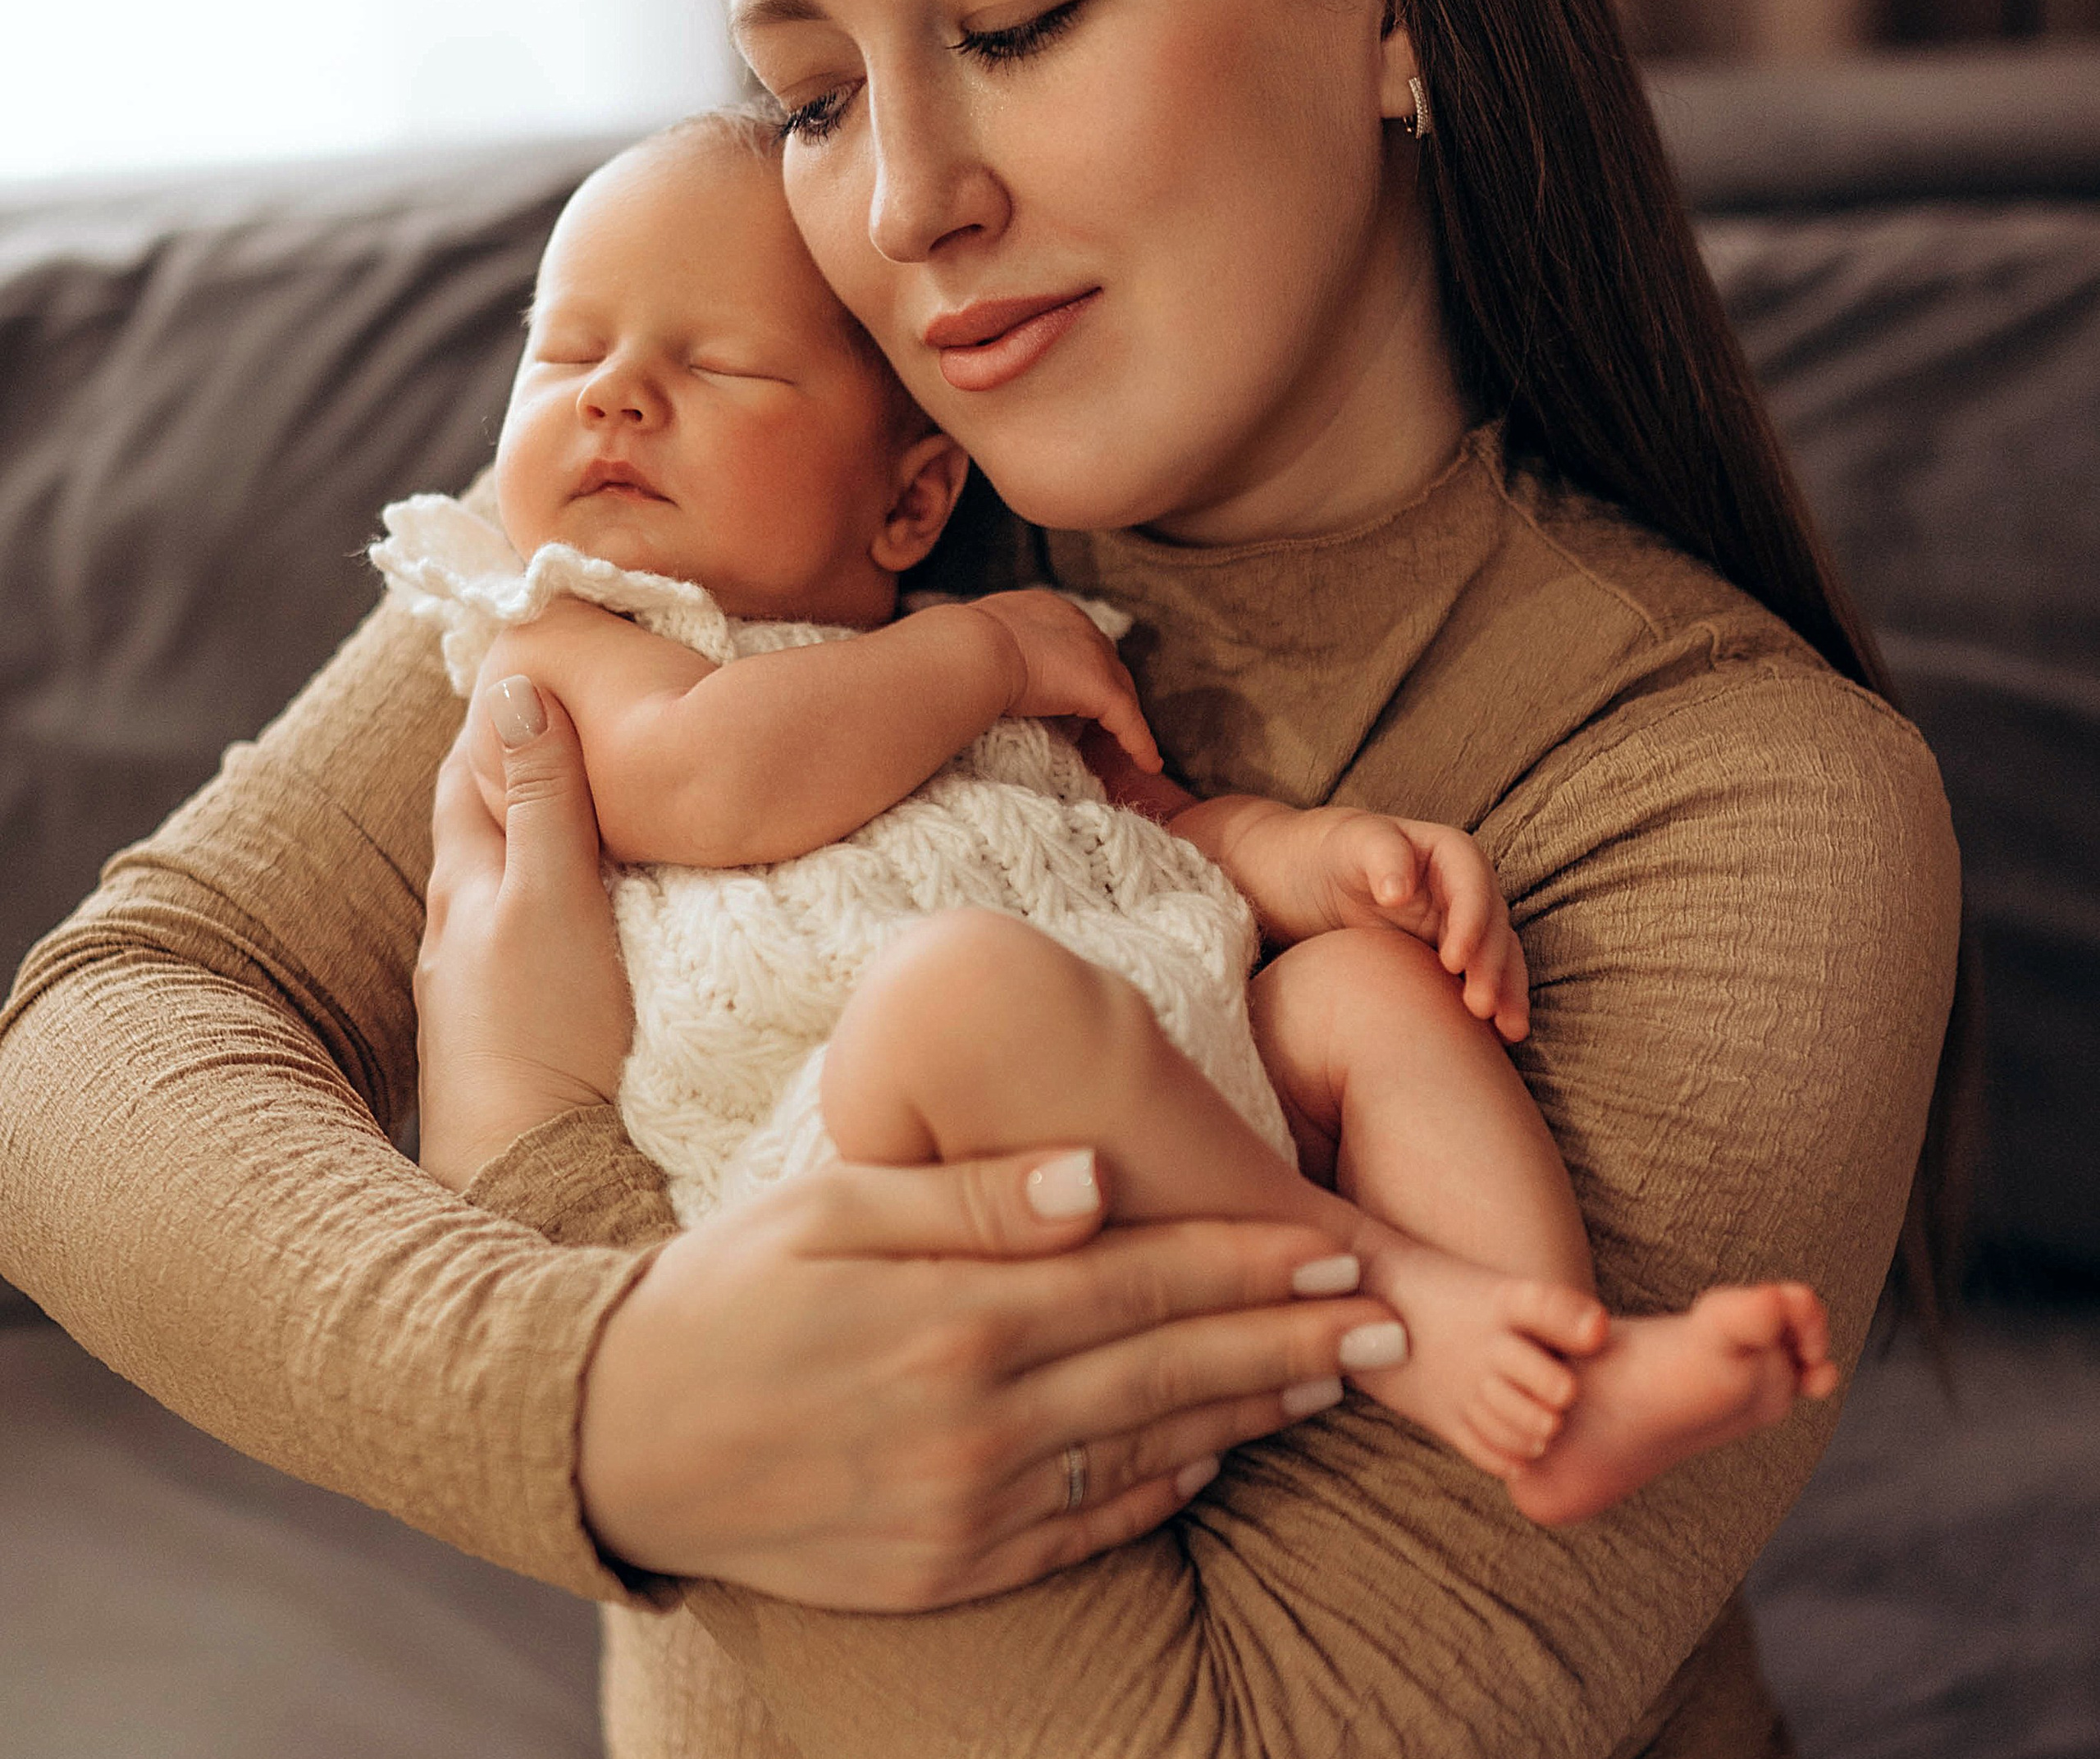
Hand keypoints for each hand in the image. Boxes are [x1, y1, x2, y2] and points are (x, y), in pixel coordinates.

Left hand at [416, 673, 632, 1189]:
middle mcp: (459, 928)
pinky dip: (552, 896)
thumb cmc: (545, 1030)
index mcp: (463, 883)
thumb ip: (544, 798)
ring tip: (593, 802)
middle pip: (481, 823)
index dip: (499, 716)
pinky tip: (586, 911)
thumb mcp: (551, 896)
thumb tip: (514, 687)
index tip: (539, 667)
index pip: (469, 771)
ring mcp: (480, 984)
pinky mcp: (513, 1028)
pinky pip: (528, 934)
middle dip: (516, 767)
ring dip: (538, 835)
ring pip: (506, 882)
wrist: (537, 1171)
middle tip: (573, 717)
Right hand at [422, 674, 1403, 1608]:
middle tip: (1384, 1317)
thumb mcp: (830, 1210)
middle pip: (1170, 1368)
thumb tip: (1093, 1175)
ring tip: (1333, 1381)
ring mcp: (964, 1509)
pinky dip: (1166, 1490)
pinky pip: (1086, 1529)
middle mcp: (976, 1422)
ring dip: (1250, 1411)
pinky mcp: (945, 1570)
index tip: (1336, 1244)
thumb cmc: (725, 1293)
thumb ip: (968, 1198)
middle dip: (1289, 1337)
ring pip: (1147, 1451)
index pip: (1142, 1281)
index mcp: (955, 1317)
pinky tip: (1219, 1455)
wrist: (618, 1438)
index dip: (1249, 1261)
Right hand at [969, 589, 1162, 771]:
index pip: (1075, 644)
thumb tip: (970, 664)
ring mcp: (1093, 655)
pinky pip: (1129, 723)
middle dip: (1109, 694)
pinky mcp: (1101, 688)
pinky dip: (1140, 744)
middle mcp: (1078, 625)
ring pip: (1121, 693)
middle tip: (1106, 727)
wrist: (968, 649)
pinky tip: (1148, 765)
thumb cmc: (957, 649)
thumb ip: (987, 651)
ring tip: (1128, 747)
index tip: (1071, 695)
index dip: (1078, 672)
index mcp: (1046, 611)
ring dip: (1125, 721)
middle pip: (1106, 664)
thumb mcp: (974, 642)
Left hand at [1204, 802, 1529, 1040]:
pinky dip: (1490, 1006)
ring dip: (1505, 993)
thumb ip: (1378, 853)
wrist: (1291, 881)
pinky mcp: (1442, 962)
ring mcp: (1454, 927)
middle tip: (1479, 1008)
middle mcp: (1458, 891)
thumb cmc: (1319, 852)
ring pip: (1495, 958)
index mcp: (1444, 853)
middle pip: (1492, 925)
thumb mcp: (1344, 841)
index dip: (1471, 919)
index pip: (1472, 882)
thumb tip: (1401, 892)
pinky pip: (1474, 982)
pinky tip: (1495, 1042)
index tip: (1453, 960)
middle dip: (1492, 966)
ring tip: (1506, 1033)